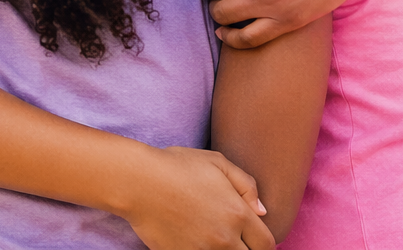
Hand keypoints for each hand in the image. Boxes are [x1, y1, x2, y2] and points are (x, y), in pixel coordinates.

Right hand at [121, 146, 271, 249]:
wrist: (135, 181)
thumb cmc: (174, 166)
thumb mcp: (215, 162)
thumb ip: (246, 184)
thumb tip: (261, 212)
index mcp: (238, 214)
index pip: (267, 244)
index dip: (262, 241)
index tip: (250, 236)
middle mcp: (225, 237)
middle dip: (246, 249)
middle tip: (232, 238)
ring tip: (212, 238)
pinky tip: (193, 240)